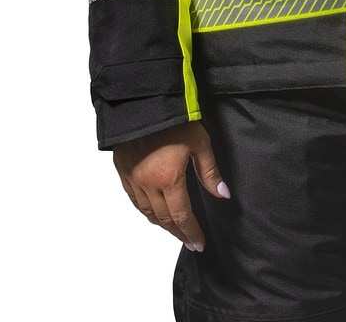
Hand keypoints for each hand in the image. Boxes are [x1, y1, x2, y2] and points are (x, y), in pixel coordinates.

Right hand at [112, 120, 229, 251]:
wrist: (142, 102)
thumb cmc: (174, 120)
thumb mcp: (199, 142)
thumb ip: (210, 171)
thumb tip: (223, 194)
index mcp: (168, 180)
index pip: (182, 216)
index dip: (191, 232)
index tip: (199, 244)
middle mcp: (147, 185)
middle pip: (163, 218)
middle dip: (178, 233)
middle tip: (189, 242)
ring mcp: (132, 179)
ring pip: (146, 211)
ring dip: (161, 224)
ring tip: (174, 230)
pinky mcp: (122, 171)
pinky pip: (133, 199)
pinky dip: (144, 210)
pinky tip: (151, 211)